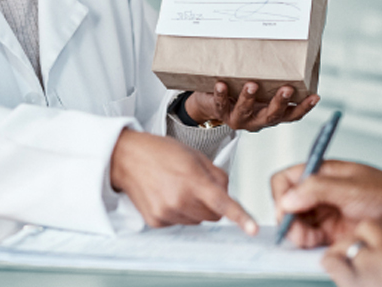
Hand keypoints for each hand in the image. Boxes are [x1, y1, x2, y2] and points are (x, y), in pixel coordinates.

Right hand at [109, 128, 256, 234]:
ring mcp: (167, 212)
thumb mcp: (195, 155)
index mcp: (193, 180)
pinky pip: (180, 223)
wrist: (128, 158)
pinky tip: (167, 195)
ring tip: (179, 187)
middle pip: (214, 216)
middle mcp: (180, 200)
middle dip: (212, 203)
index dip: (240, 218)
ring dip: (195, 208)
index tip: (252, 230)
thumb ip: (217, 175)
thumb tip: (227, 193)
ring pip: (198, 221)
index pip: (223, 203)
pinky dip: (179, 212)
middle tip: (198, 185)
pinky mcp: (156, 221)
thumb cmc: (161, 152)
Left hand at [185, 81, 319, 131]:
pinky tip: (221, 84)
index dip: (304, 108)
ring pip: (245, 111)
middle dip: (280, 102)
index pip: (292, 114)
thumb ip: (272, 77)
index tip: (315, 97)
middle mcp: (257, 120)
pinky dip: (221, 95)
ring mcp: (239, 118)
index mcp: (271, 114)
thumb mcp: (261, 87)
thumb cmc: (241, 91)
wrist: (213, 104)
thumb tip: (289, 48)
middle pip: (272, 116)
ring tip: (252, 84)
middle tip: (287, 89)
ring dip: (249, 98)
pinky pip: (220, 105)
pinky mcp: (221, 112)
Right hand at [270, 160, 381, 247]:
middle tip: (298, 233)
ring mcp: (326, 211)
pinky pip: (309, 237)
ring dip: (296, 233)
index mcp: (323, 172)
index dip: (280, 195)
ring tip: (309, 240)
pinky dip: (306, 242)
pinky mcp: (332, 231)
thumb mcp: (352, 188)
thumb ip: (317, 190)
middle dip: (287, 219)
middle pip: (286, 204)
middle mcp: (321, 190)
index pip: (286, 179)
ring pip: (295, 223)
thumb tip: (287, 198)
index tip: (285, 211)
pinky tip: (316, 244)